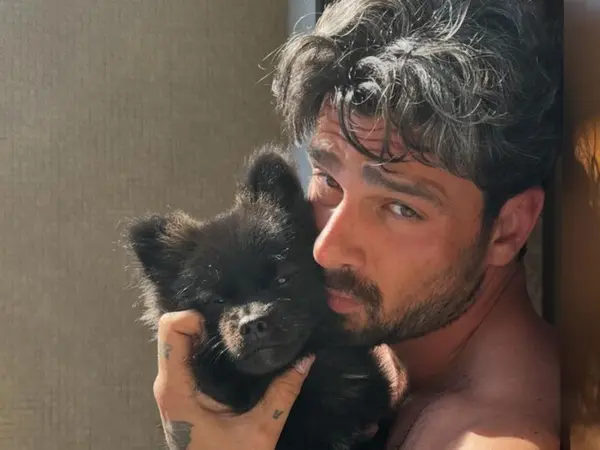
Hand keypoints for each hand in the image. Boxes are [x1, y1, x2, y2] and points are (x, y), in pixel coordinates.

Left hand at [152, 310, 314, 449]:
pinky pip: (186, 357)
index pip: (171, 331)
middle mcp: (169, 384)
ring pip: (180, 342)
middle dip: (204, 319)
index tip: (224, 321)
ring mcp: (173, 387)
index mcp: (178, 390)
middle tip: (237, 320)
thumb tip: (306, 359)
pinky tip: (231, 346)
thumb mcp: (260, 430)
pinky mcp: (182, 392)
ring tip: (238, 330)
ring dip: (205, 332)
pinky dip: (205, 346)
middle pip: (175, 331)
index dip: (193, 315)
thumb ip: (282, 394)